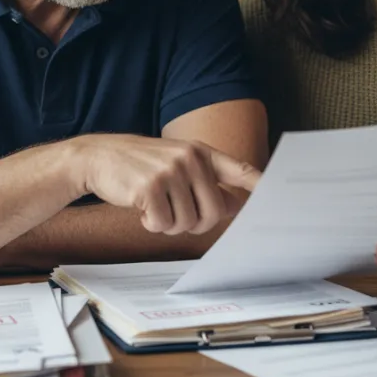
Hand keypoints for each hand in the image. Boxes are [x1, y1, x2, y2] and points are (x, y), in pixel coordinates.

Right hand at [71, 134, 259, 234]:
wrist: (98, 157)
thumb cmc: (141, 166)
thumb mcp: (176, 166)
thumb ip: (205, 184)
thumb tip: (234, 206)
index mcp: (200, 152)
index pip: (239, 169)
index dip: (260, 184)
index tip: (278, 194)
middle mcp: (190, 158)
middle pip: (213, 212)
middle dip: (195, 223)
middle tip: (176, 214)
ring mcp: (170, 171)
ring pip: (187, 222)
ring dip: (169, 223)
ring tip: (155, 204)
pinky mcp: (150, 187)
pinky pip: (163, 224)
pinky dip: (152, 224)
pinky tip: (141, 207)